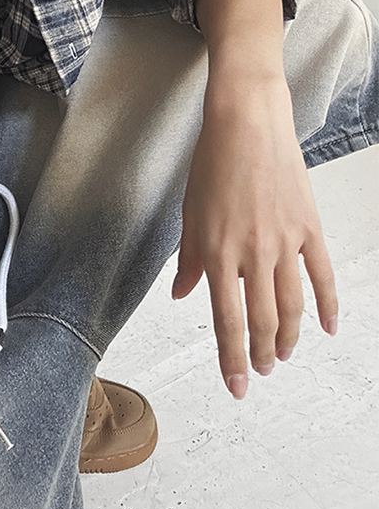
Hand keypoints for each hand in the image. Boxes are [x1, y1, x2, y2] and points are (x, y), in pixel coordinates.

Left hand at [171, 73, 337, 398]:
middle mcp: (252, 253)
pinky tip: (327, 326)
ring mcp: (285, 241)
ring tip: (283, 355)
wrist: (246, 122)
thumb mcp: (190, 213)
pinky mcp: (308, 226)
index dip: (231, 358)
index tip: (235, 386)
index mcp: (216, 252)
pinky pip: (321, 275)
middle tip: (259, 371)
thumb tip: (182, 294)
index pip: (226, 320)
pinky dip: (327, 304)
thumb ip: (188, 260)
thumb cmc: (212, 162)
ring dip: (289, 337)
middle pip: (263, 321)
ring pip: (292, 305)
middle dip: (260, 354)